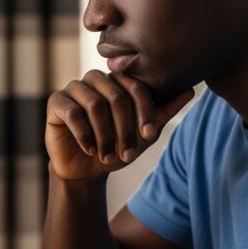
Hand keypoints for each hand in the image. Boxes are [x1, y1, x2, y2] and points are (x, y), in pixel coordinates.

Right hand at [46, 71, 194, 180]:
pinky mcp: (56, 102)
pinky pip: (72, 112)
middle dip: (124, 129)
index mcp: (119, 81)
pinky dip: (84, 134)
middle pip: (116, 96)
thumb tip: (191, 88)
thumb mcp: (144, 133)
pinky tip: (90, 150)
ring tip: (107, 156)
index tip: (150, 136)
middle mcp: (96, 79)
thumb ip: (164, 110)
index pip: (137, 87)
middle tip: (128, 155)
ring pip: (94, 104)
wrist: (86, 169)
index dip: (145, 111)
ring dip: (104, 135)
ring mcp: (74, 88)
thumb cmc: (116, 147)